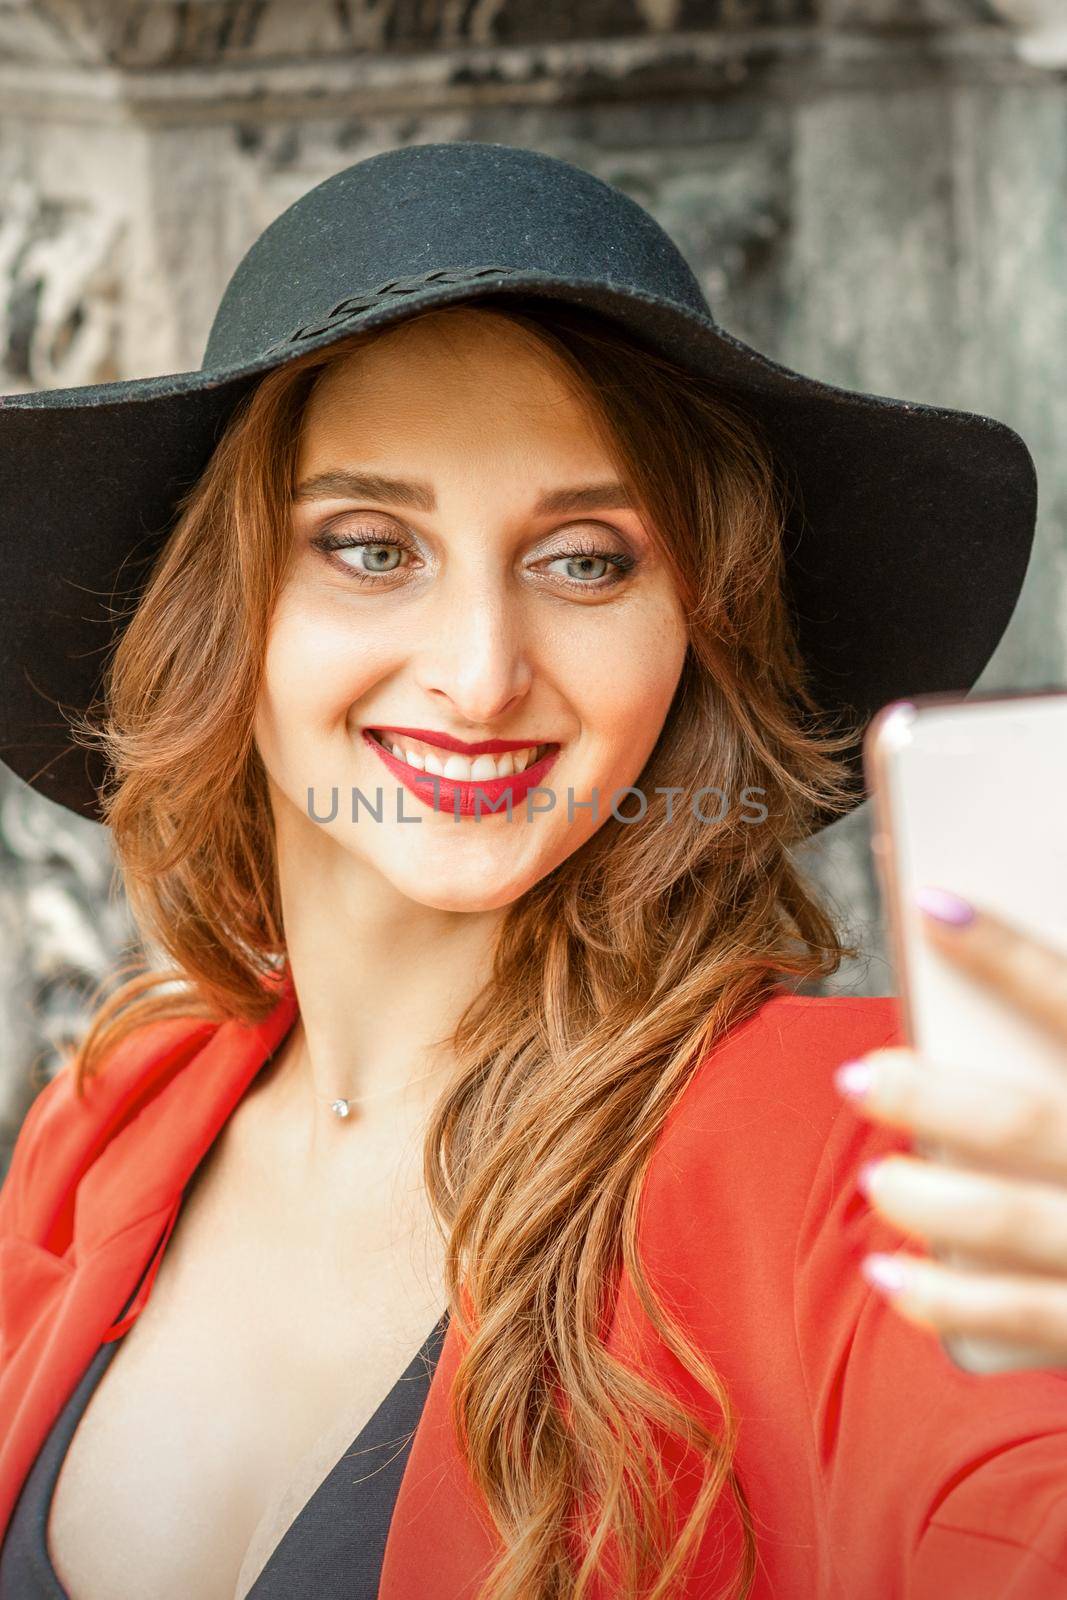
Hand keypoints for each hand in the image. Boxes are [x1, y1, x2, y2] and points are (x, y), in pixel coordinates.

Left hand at [834, 886, 1066, 1363]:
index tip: (928, 904)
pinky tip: (887, 1276)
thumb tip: (965, 939)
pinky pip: (1022, 1317)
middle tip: (858, 1077)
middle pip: (1025, 1121)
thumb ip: (1062, 1038)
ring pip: (1011, 1221)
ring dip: (927, 1200)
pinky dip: (945, 1301)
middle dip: (930, 1097)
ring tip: (876, 1180)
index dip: (1004, 953)